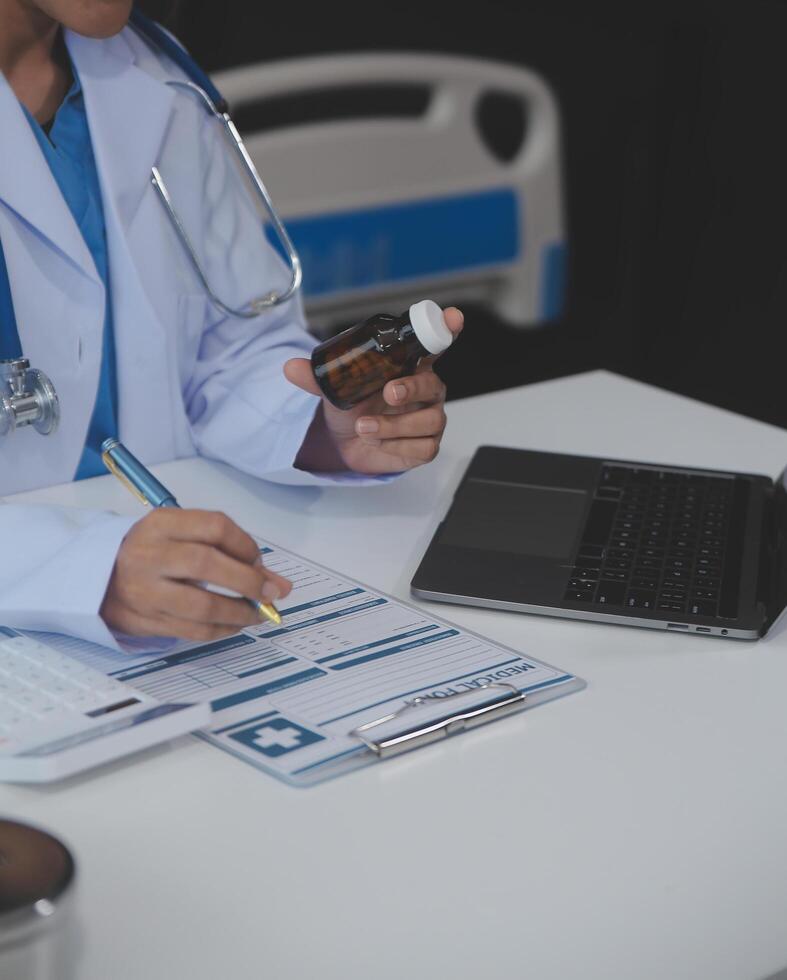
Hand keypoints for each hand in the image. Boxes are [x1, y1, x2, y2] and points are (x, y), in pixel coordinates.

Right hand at [100, 510, 291, 640]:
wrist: (97, 576)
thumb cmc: (151, 552)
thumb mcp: (181, 536)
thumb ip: (228, 550)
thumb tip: (276, 581)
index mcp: (160, 524)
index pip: (214, 527)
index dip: (245, 545)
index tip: (259, 560)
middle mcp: (149, 555)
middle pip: (208, 565)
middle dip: (247, 581)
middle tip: (269, 592)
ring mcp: (145, 590)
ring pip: (202, 605)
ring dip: (239, 612)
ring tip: (257, 613)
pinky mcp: (145, 620)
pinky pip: (193, 631)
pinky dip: (222, 630)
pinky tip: (234, 624)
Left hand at [284, 307, 463, 474]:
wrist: (348, 443)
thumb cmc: (354, 407)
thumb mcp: (336, 389)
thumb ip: (318, 378)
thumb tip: (290, 367)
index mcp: (410, 367)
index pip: (434, 345)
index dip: (447, 330)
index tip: (452, 318)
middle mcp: (427, 391)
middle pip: (435, 385)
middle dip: (412, 387)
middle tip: (388, 391)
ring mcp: (430, 419)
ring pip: (429, 421)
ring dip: (393, 425)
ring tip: (364, 427)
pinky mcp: (426, 446)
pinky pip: (423, 447)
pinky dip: (397, 446)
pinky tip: (378, 443)